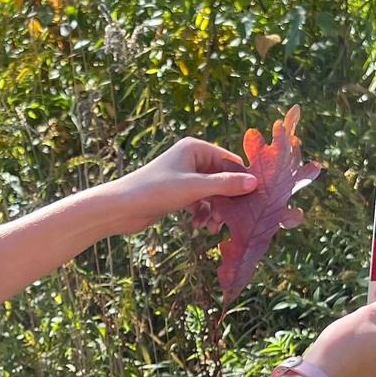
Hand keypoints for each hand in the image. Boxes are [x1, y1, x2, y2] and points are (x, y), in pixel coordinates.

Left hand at [94, 137, 256, 234]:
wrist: (121, 208)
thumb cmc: (155, 190)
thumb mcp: (193, 188)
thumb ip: (225, 185)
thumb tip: (254, 183)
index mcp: (196, 148)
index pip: (230, 161)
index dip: (242, 180)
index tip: (254, 200)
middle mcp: (192, 159)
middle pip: (222, 180)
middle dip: (226, 201)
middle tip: (227, 221)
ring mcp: (185, 177)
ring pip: (212, 194)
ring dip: (214, 211)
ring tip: (210, 227)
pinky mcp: (179, 193)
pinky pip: (200, 203)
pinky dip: (202, 214)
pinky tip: (197, 226)